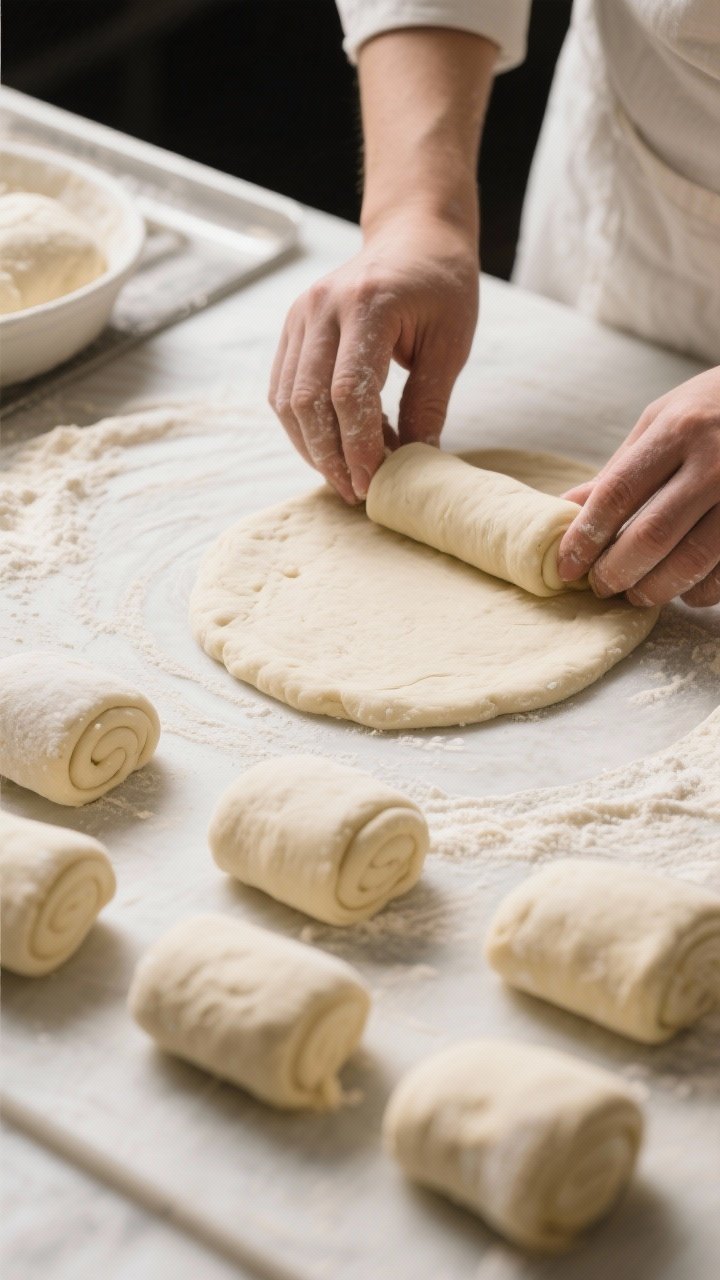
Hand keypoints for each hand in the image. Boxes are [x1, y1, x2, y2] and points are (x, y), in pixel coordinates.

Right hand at [269, 211, 478, 502]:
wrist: (413, 237)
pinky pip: (284, 389)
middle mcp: (323, 307)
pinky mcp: (292, 327)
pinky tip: (334, 446)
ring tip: (345, 475)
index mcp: (368, 304)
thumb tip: (416, 462)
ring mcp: (301, 315)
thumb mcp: (451, 343)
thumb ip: (429, 402)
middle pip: (308, 399)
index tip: (373, 482)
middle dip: (329, 455)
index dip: (357, 444)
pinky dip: (304, 427)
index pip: (348, 390)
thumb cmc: (441, 287)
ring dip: (312, 447)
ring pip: (287, 399)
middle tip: (356, 491)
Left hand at [558, 367, 719, 607]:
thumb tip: (567, 508)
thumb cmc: (712, 409)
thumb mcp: (662, 420)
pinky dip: (700, 591)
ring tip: (636, 594)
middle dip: (617, 571)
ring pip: (691, 561)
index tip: (567, 565)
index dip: (586, 536)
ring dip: (655, 589)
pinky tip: (684, 590)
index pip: (618, 493)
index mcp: (678, 431)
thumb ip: (618, 468)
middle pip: (652, 535)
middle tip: (601, 586)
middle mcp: (714, 462)